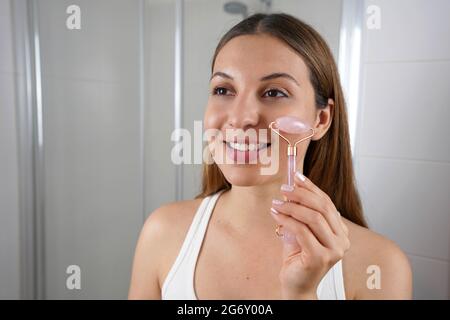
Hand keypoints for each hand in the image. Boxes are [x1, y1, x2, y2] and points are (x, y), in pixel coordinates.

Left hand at [270, 171, 349, 299]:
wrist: (296, 285)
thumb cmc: (298, 257)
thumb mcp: (300, 230)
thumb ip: (300, 212)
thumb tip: (290, 187)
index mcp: (341, 231)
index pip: (327, 203)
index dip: (311, 187)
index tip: (296, 176)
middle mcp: (342, 240)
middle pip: (322, 207)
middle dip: (301, 194)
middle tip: (284, 189)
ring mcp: (333, 250)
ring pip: (313, 217)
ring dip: (292, 206)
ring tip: (276, 202)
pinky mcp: (320, 257)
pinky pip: (301, 231)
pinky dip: (287, 219)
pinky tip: (276, 214)